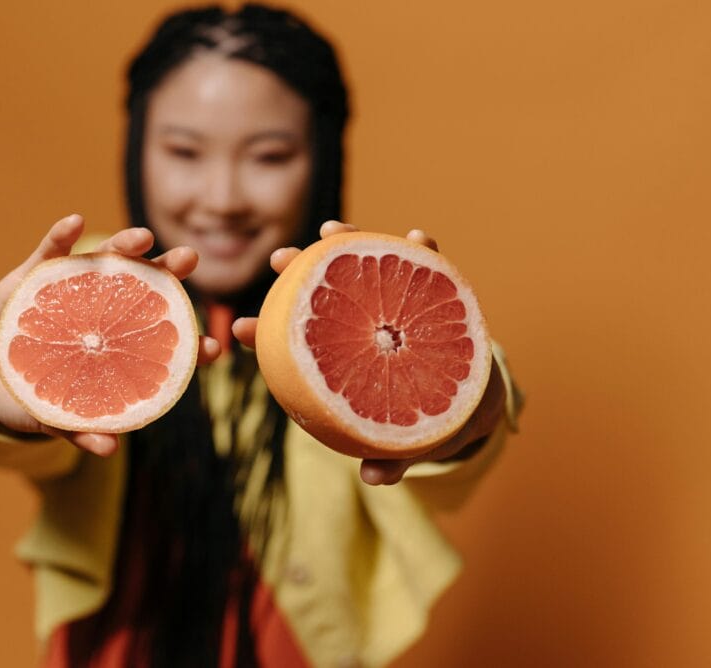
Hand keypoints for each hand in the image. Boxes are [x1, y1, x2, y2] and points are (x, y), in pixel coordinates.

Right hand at [0, 214, 220, 456]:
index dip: (188, 341)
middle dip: (170, 270)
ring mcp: (71, 287)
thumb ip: (80, 429)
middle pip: (145, 284)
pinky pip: (50, 248)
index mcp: (118, 344)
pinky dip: (61, 234)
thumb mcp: (54, 416)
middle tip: (190, 258)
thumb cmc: (30, 395)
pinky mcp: (35, 273)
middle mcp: (102, 308)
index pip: (162, 339)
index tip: (212, 346)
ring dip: (124, 244)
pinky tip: (74, 222)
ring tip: (143, 237)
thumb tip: (109, 449)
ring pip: (106, 258)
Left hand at [233, 221, 505, 484]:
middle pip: (319, 287)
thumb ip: (390, 454)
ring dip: (348, 240)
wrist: (471, 401)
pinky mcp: (432, 288)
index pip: (293, 337)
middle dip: (295, 268)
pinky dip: (420, 249)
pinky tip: (418, 240)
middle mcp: (361, 318)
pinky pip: (426, 265)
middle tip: (280, 259)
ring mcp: (393, 299)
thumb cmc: (420, 418)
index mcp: (340, 353)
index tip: (238, 328)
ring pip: (365, 261)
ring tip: (333, 230)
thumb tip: (375, 479)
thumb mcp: (404, 438)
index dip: (262, 331)